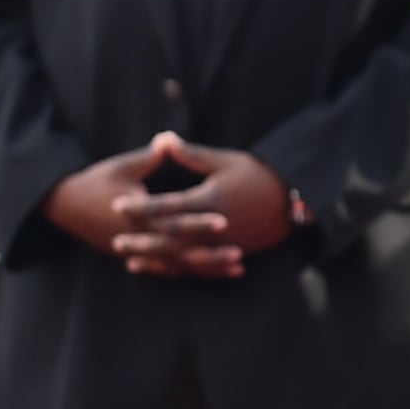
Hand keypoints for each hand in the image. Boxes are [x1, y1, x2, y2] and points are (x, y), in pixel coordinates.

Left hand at [107, 132, 293, 278]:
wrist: (293, 199)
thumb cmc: (257, 174)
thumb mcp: (224, 161)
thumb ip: (191, 155)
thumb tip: (164, 138)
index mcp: (208, 200)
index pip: (165, 206)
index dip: (139, 206)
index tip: (117, 205)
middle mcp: (212, 227)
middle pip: (168, 237)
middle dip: (140, 240)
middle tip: (116, 242)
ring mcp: (221, 244)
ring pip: (180, 257)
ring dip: (154, 260)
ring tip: (129, 262)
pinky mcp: (228, 253)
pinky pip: (197, 266)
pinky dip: (177, 269)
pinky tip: (160, 270)